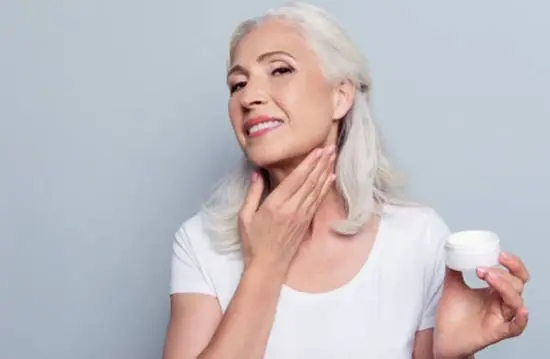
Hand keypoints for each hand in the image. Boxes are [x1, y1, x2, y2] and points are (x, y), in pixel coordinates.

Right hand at [238, 145, 335, 273]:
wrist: (267, 267)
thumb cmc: (253, 243)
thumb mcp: (245, 217)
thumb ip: (253, 193)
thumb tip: (257, 172)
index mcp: (275, 205)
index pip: (296, 179)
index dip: (308, 163)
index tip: (317, 150)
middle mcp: (292, 209)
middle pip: (310, 181)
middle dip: (321, 163)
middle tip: (331, 147)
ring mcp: (301, 216)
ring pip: (316, 189)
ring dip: (325, 172)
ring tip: (333, 157)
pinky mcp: (306, 223)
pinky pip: (318, 201)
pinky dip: (325, 188)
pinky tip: (330, 178)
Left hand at [434, 252, 529, 357]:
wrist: (443, 337)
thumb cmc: (452, 314)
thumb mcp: (452, 286)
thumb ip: (453, 269)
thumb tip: (452, 251)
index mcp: (495, 291)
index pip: (514, 274)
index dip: (512, 263)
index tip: (499, 254)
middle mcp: (501, 303)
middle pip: (516, 285)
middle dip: (502, 273)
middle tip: (483, 269)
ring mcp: (501, 318)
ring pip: (515, 301)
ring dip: (504, 286)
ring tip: (487, 276)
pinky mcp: (497, 332)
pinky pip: (515, 327)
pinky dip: (521, 320)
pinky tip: (521, 311)